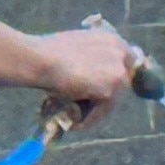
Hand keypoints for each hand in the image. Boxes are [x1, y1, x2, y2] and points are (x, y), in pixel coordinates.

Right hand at [31, 22, 148, 134]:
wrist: (39, 59)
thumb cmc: (48, 52)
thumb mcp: (78, 47)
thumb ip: (92, 57)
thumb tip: (93, 74)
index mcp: (112, 38)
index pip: (125, 61)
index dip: (113, 75)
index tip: (102, 88)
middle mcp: (121, 53)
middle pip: (122, 81)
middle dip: (107, 94)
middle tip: (89, 106)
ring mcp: (118, 72)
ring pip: (113, 98)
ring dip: (96, 109)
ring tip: (77, 118)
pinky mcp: (110, 91)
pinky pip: (102, 111)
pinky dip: (90, 120)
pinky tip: (75, 125)